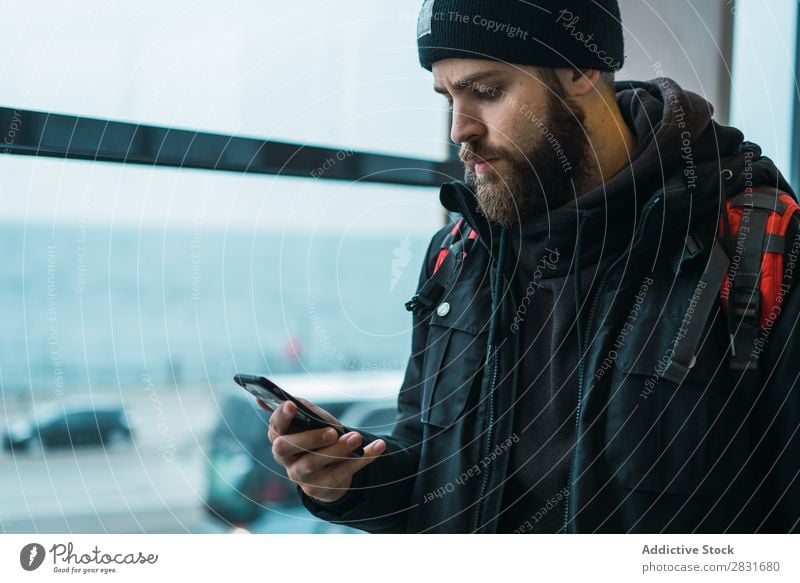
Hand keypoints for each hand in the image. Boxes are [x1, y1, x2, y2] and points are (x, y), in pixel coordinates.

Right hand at [262, 398, 386, 502]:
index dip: (281, 416)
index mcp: (280, 437)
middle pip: (287, 448)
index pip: (274, 427)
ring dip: (337, 450)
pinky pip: (341, 473)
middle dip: (309, 437)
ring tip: (356, 437)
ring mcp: (300, 476)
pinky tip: (378, 447)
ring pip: (313, 464)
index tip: (292, 405)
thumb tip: (268, 398)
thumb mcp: (312, 421)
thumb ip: (300, 409)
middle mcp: (285, 458)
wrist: (332, 469)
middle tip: (331, 431)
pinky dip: (363, 458)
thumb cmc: (318, 437)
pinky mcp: (320, 489)